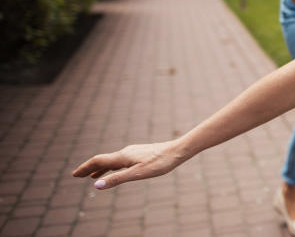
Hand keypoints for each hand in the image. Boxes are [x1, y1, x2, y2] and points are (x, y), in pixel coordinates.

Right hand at [72, 141, 187, 189]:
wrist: (177, 151)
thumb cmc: (159, 163)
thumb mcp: (137, 174)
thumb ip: (117, 179)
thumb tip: (96, 186)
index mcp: (122, 157)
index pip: (98, 161)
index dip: (85, 168)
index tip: (74, 174)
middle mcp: (125, 152)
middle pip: (103, 160)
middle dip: (89, 168)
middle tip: (77, 175)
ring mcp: (132, 152)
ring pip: (112, 160)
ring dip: (100, 168)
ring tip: (92, 176)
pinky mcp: (139, 153)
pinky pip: (120, 160)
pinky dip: (112, 166)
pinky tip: (116, 170)